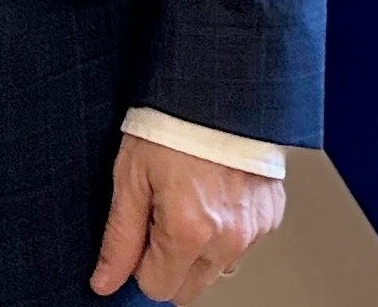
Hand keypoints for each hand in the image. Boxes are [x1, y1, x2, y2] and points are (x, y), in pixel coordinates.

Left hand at [91, 132, 284, 301]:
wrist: (219, 90)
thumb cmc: (171, 124)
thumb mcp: (131, 179)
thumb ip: (120, 239)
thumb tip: (105, 281)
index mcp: (189, 232)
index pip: (157, 289)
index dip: (142, 263)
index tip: (143, 230)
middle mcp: (227, 238)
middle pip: (190, 288)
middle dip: (171, 263)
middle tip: (164, 216)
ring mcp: (254, 228)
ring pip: (218, 268)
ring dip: (202, 249)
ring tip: (191, 202)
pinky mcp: (271, 216)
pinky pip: (243, 243)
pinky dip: (227, 229)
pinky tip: (214, 194)